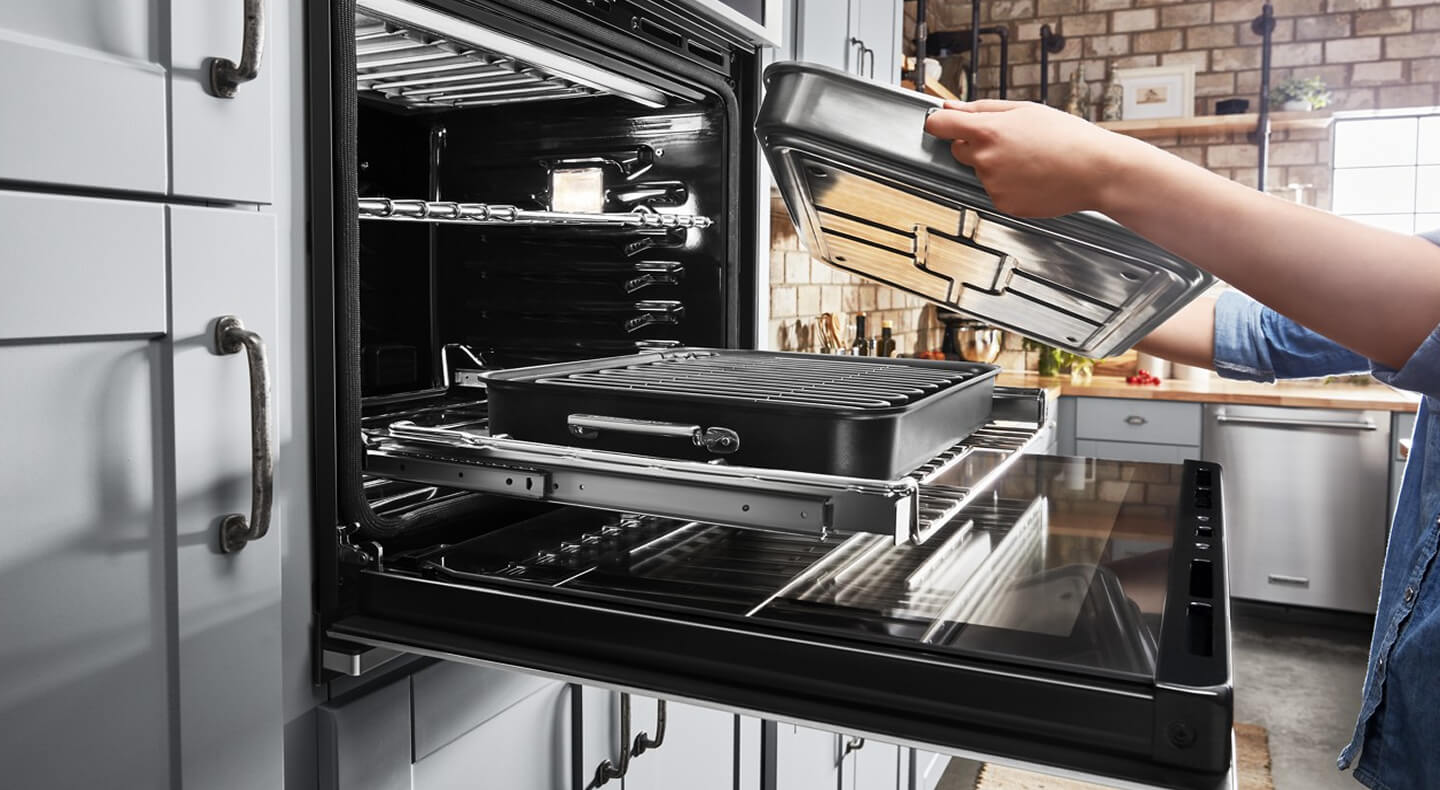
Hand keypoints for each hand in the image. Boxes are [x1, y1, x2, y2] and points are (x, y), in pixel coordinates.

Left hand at [922, 99, 1146, 217]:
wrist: (1096, 170)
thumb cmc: (1066, 136)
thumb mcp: (1024, 110)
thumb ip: (981, 109)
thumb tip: (949, 107)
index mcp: (987, 131)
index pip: (938, 125)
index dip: (938, 122)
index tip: (941, 122)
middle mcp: (985, 160)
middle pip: (958, 150)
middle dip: (975, 144)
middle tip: (1010, 140)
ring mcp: (993, 185)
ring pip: (980, 171)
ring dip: (995, 164)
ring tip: (1031, 158)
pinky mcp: (1003, 204)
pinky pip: (995, 190)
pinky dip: (1008, 184)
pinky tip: (1032, 176)